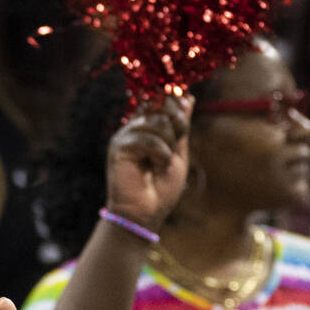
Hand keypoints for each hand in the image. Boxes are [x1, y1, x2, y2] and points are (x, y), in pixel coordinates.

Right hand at [105, 94, 191, 232]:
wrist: (146, 212)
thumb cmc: (162, 187)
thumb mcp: (178, 152)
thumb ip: (181, 126)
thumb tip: (189, 97)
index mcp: (149, 126)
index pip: (162, 98)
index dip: (176, 104)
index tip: (182, 124)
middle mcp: (136, 126)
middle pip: (162, 105)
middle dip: (177, 125)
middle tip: (173, 149)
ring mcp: (126, 134)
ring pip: (157, 121)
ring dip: (168, 145)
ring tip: (162, 163)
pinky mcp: (120, 145)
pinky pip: (147, 138)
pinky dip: (159, 154)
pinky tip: (155, 166)